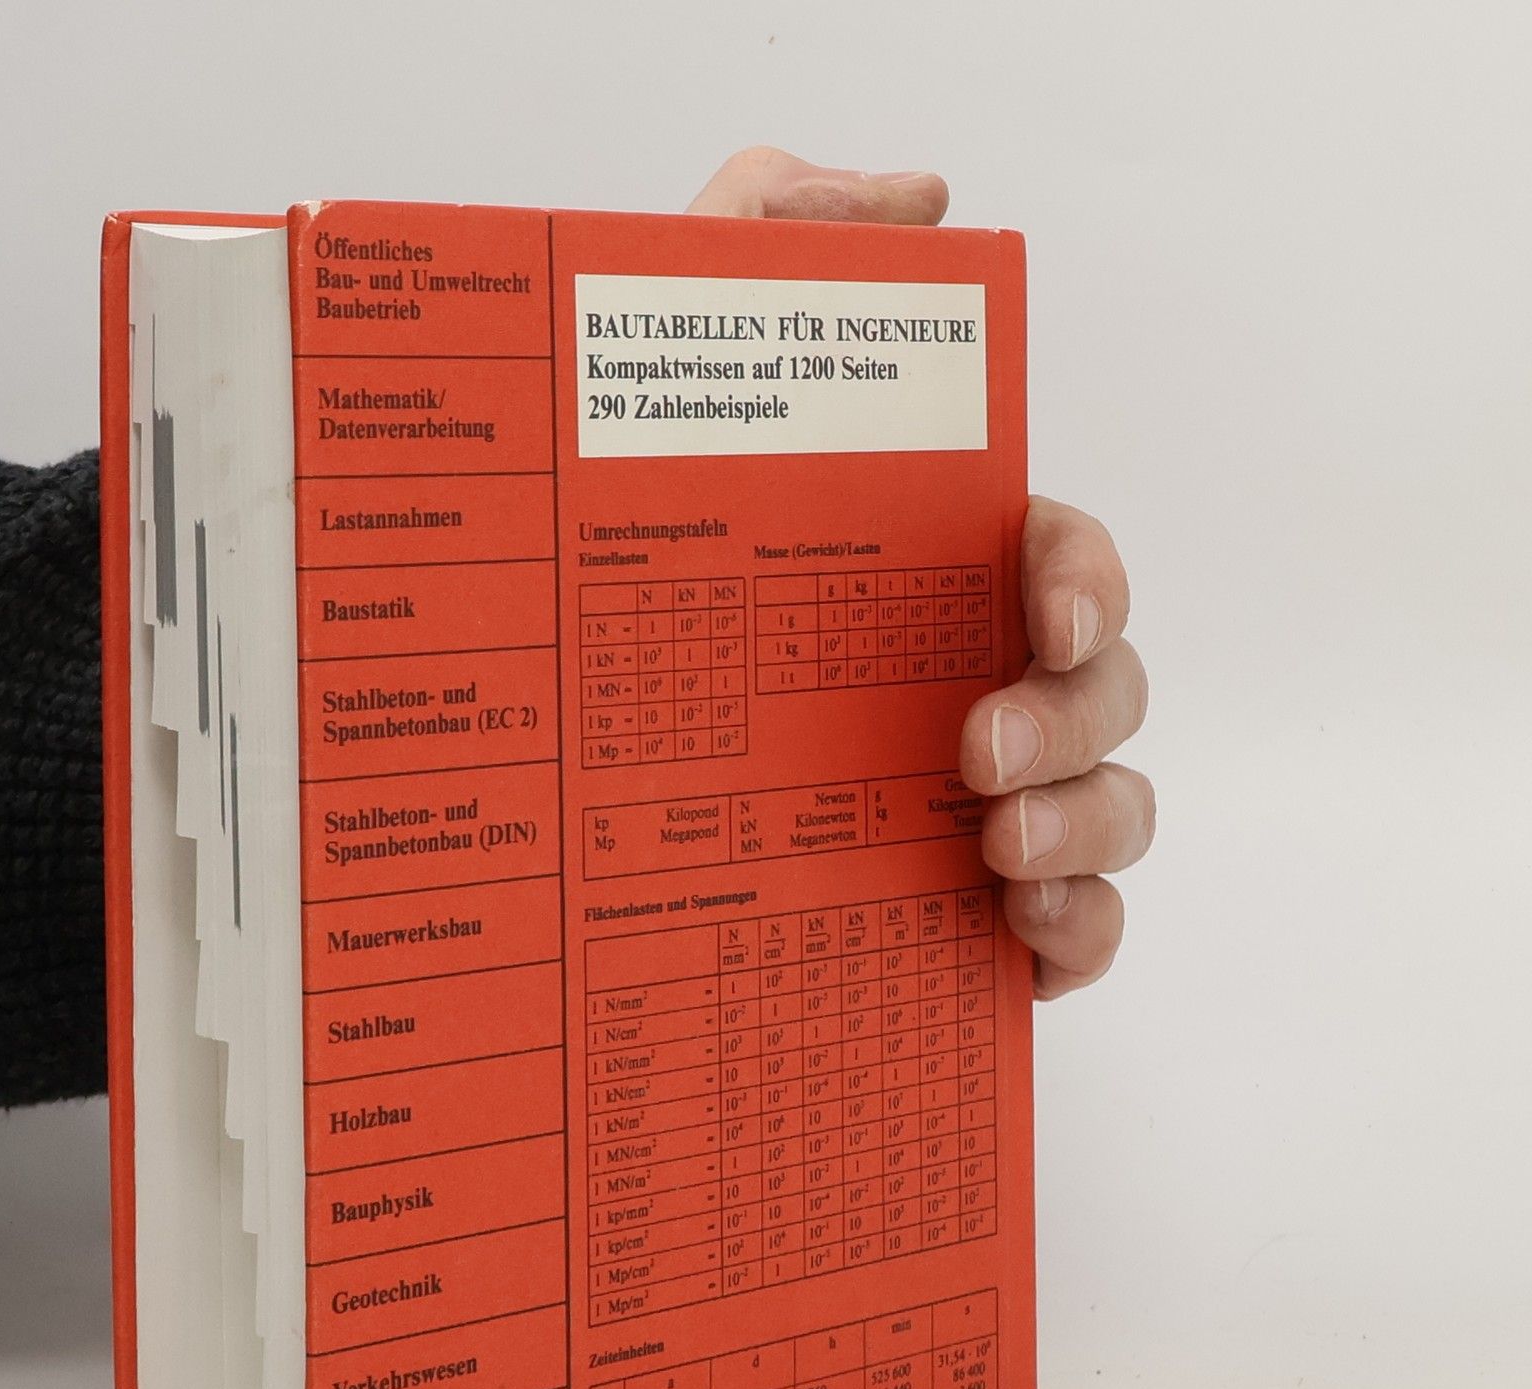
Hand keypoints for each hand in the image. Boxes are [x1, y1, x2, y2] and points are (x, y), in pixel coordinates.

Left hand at [687, 148, 1153, 997]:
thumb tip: (920, 200)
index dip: (1090, 576)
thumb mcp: (656, 368)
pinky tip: (1017, 932)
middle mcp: (972, 683)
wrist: (530, 759)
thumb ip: (768, 236)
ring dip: (1086, 826)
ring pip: (1111, 808)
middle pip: (1109, 690)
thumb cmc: (613, 559)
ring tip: (990, 852)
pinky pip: (1077, 932)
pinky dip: (1080, 934)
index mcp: (929, 584)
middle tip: (969, 753)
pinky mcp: (960, 911)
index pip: (1067, 557)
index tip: (1041, 610)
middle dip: (1075, 718)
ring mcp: (978, 802)